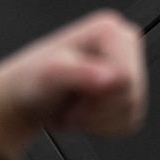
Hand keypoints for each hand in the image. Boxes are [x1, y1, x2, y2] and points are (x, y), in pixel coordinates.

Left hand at [0, 11, 144, 159]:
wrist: (27, 97)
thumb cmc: (32, 79)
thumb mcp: (49, 73)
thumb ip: (79, 72)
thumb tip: (109, 76)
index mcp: (110, 30)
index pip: (125, 77)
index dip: (98, 94)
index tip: (74, 90)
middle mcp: (124, 46)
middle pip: (131, 95)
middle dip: (96, 109)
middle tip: (72, 102)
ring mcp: (130, 70)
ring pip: (131, 111)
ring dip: (97, 120)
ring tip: (75, 106)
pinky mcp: (129, 95)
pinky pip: (129, 123)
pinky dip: (103, 128)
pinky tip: (85, 113)